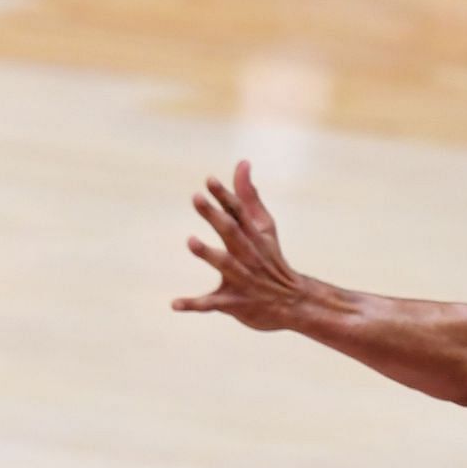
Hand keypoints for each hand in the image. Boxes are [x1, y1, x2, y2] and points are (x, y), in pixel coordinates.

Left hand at [174, 161, 312, 331]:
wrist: (292, 303)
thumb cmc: (270, 259)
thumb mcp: (263, 227)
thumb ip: (248, 197)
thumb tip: (242, 163)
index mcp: (254, 236)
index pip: (239, 211)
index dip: (224, 195)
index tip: (208, 179)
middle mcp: (248, 254)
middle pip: (231, 232)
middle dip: (215, 216)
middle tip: (195, 198)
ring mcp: (242, 279)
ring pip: (225, 264)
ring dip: (208, 254)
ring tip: (190, 241)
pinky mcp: (234, 302)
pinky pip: (212, 304)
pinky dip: (193, 304)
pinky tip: (174, 304)